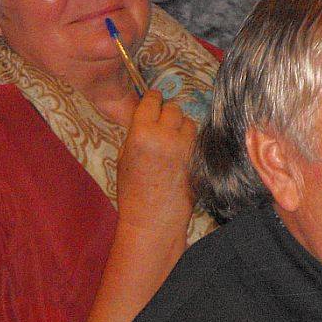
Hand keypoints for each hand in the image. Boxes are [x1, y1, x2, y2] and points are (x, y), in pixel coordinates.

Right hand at [115, 89, 197, 240]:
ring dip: (181, 127)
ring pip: (189, 122)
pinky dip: (190, 142)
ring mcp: (185, 148)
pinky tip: (181, 154)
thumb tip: (147, 118)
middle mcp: (165, 137)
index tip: (153, 102)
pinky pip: (197, 140)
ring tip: (172, 141)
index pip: (153, 100)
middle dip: (167, 114)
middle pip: (173, 108)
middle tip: (162, 125)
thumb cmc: (133, 194)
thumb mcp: (123, 159)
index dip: (152, 101)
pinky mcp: (198, 159)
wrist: (152, 221)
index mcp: (141, 134)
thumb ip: (136, 134)